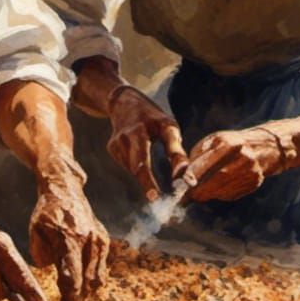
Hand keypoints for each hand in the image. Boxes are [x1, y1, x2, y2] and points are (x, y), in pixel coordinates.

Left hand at [29, 155, 109, 300]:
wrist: (65, 188)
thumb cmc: (46, 211)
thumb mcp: (35, 231)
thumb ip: (41, 255)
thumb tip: (48, 273)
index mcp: (70, 240)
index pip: (72, 281)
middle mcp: (90, 241)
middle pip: (88, 284)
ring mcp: (100, 240)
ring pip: (98, 279)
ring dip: (86, 294)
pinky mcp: (104, 240)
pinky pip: (101, 268)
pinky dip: (92, 280)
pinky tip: (80, 284)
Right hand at [106, 86, 187, 200]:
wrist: (122, 103)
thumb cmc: (152, 119)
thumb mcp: (168, 128)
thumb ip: (177, 152)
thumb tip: (188, 181)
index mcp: (157, 123)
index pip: (170, 141)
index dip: (177, 160)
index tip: (182, 178)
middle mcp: (135, 130)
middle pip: (140, 161)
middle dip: (147, 181)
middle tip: (154, 197)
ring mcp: (120, 139)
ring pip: (134, 168)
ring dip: (143, 175)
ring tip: (146, 164)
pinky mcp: (111, 147)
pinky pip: (126, 166)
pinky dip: (134, 168)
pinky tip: (133, 155)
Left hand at [184, 126, 291, 202]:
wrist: (262, 147)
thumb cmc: (230, 143)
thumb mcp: (213, 141)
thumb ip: (197, 156)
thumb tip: (181, 175)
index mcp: (230, 143)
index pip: (209, 161)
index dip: (195, 174)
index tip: (184, 182)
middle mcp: (243, 157)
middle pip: (219, 178)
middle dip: (201, 189)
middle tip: (187, 197)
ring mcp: (251, 171)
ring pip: (225, 189)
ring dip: (209, 194)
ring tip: (197, 195)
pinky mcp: (254, 183)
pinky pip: (232, 194)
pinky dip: (220, 194)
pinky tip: (216, 190)